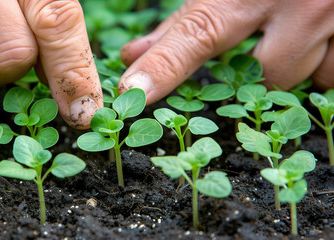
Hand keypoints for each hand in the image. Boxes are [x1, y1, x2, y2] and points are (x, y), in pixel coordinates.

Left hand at [118, 0, 333, 105]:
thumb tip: (134, 57)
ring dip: (302, 61)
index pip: (197, 34)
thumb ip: (182, 22)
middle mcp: (298, 4)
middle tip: (269, 35)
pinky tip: (324, 31)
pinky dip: (329, 60)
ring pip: (310, 77)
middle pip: (266, 75)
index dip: (163, 68)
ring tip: (302, 24)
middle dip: (262, 66)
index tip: (133, 92)